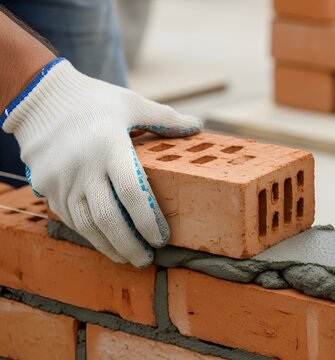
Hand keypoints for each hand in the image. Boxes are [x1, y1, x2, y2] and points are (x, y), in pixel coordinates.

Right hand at [1, 58, 201, 266]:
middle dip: (129, 244)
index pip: (132, 192)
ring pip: (86, 224)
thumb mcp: (131, 103)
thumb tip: (198, 125)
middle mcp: (84, 166)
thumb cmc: (94, 100)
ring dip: (109, 246)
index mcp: (110, 145)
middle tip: (147, 259)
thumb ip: (165, 118)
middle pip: (108, 217)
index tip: (161, 238)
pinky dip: (89, 235)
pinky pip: (70, 218)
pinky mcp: (47, 186)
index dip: (148, 220)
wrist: (40, 97)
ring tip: (128, 258)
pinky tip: (105, 243)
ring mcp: (62, 179)